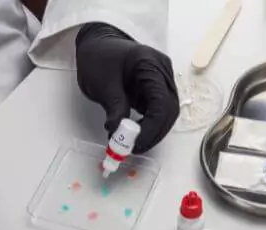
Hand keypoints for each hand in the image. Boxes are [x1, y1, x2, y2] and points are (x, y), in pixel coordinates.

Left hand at [76, 23, 179, 152]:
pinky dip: (149, 126)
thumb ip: (114, 108)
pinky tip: (136, 135)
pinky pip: (159, 112)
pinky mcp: (157, 90)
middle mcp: (163, 73)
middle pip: (169, 110)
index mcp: (151, 64)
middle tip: (134, 148)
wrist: (97, 44)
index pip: (161, 102)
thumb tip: (118, 135)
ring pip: (167, 114)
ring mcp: (162, 81)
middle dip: (154, 133)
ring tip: (132, 144)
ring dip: (152, 132)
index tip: (136, 143)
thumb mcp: (102, 84)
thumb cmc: (98, 57)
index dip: (152, 127)